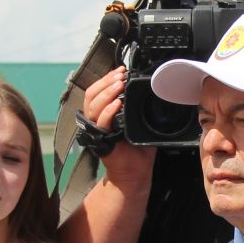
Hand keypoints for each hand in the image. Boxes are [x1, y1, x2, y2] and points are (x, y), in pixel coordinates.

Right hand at [82, 67, 155, 186]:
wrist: (135, 173)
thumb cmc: (138, 149)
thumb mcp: (139, 122)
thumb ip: (139, 106)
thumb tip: (152, 89)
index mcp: (103, 113)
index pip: (97, 90)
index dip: (106, 78)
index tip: (121, 69)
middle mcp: (97, 120)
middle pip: (92, 94)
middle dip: (106, 81)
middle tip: (120, 75)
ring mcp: (98, 130)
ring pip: (93, 106)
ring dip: (106, 92)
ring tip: (119, 85)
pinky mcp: (102, 141)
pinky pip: (101, 123)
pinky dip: (108, 112)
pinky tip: (117, 104)